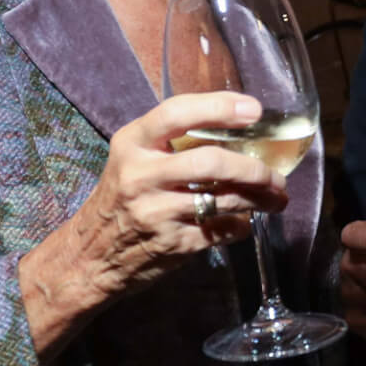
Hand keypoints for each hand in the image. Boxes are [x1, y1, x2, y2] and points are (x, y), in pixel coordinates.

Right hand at [19, 92, 285, 361]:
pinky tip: (244, 221)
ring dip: (259, 199)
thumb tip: (239, 125)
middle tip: (275, 177)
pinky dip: (241, 225)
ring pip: (224, 199)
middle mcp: (141, 176)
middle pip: (211, 163)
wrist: (90, 257)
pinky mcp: (172, 245)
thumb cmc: (121, 197)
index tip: (254, 110)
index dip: (219, 107)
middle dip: (254, 170)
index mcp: (132, 144)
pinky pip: (223, 230)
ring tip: (275, 197)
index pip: (178, 113)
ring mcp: (156, 213)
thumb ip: (173, 140)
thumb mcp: (132, 158)